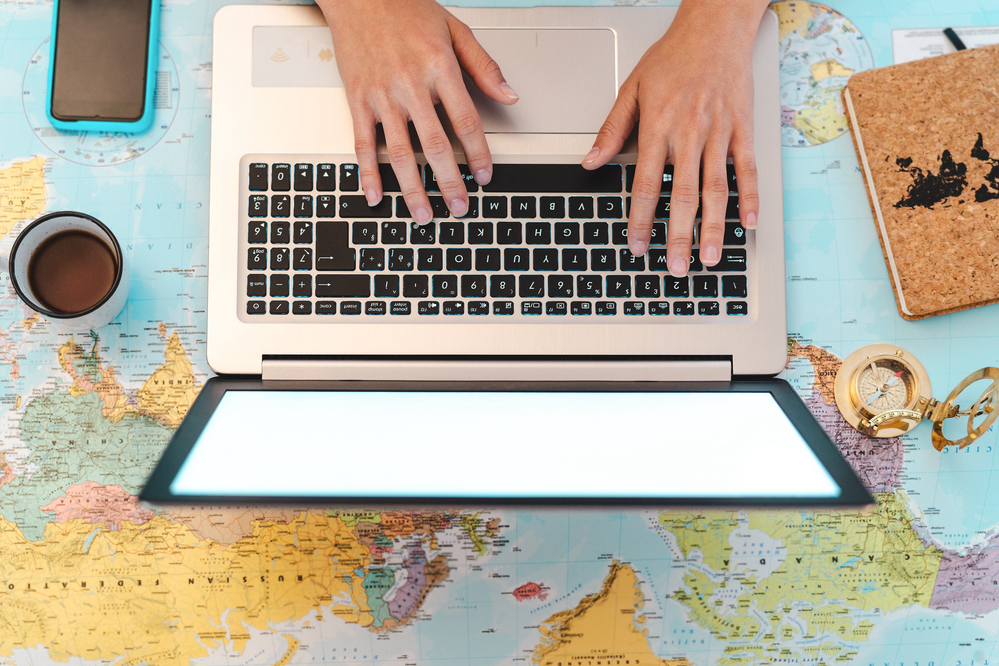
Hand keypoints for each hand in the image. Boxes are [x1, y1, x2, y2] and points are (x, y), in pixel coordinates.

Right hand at [317, 0, 518, 223]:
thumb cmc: (405, 6)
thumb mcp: (455, 28)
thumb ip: (484, 65)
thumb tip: (509, 95)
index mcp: (439, 67)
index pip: (465, 120)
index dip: (478, 153)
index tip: (485, 175)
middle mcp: (410, 84)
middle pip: (435, 144)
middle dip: (450, 181)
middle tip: (460, 206)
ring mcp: (381, 95)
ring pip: (400, 151)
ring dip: (413, 188)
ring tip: (424, 214)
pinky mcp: (357, 99)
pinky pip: (363, 143)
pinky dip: (368, 173)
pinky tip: (376, 194)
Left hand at [582, 0, 768, 274]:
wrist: (715, 27)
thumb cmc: (672, 57)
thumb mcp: (631, 89)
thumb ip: (612, 130)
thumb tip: (591, 162)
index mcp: (658, 126)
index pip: (644, 184)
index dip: (639, 219)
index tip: (636, 246)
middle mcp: (689, 133)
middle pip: (683, 195)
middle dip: (678, 235)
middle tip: (675, 267)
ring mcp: (720, 133)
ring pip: (716, 189)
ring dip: (713, 227)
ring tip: (708, 257)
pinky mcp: (743, 129)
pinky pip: (747, 169)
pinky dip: (749, 198)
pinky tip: (747, 225)